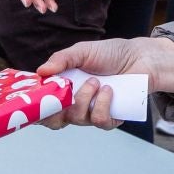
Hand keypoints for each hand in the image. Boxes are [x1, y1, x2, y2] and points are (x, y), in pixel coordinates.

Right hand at [37, 37, 173, 128]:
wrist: (139, 57)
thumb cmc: (110, 53)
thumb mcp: (82, 51)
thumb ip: (61, 60)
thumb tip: (41, 71)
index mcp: (63, 87)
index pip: (42, 105)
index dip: (34, 108)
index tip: (33, 101)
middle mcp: (74, 103)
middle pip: (54, 120)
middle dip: (54, 111)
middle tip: (63, 95)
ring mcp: (91, 112)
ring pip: (77, 118)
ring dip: (84, 99)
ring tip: (96, 82)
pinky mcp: (110, 118)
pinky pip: (100, 121)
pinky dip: (103, 105)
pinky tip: (109, 90)